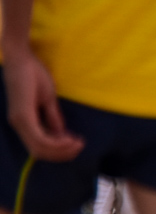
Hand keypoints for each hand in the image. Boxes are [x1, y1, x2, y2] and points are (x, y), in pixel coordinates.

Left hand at [2, 45, 82, 161]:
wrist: (21, 59)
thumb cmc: (32, 74)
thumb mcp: (47, 99)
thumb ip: (52, 117)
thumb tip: (60, 133)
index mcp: (23, 122)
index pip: (39, 146)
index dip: (58, 150)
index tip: (77, 144)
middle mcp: (18, 125)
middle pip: (39, 152)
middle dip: (61, 154)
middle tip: (80, 147)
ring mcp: (19, 122)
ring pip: (39, 149)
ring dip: (61, 150)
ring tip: (78, 144)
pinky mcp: (23, 116)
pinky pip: (40, 138)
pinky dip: (56, 143)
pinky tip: (69, 138)